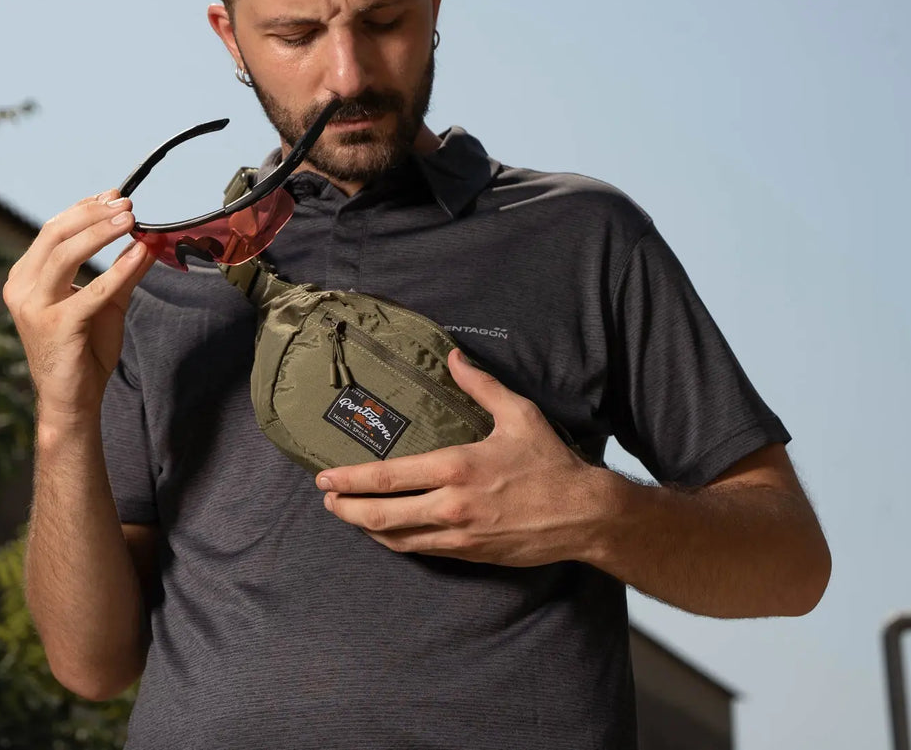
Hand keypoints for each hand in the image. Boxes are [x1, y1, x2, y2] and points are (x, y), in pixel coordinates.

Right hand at [2, 190, 154, 426]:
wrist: (72, 400)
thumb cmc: (83, 350)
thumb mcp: (105, 303)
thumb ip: (122, 271)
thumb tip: (148, 240)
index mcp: (25, 278)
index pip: (52, 230)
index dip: (83, 209)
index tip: (114, 195)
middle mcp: (22, 289)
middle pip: (54, 235)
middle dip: (92, 214)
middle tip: (126, 203)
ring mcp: (34, 308)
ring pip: (64, 255)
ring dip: (100, 233)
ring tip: (130, 220)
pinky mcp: (56, 327)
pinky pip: (89, 291)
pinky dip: (116, 271)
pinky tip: (138, 255)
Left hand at [316, 350, 609, 565]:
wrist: (585, 515)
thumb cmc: (551, 463)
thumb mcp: (519, 414)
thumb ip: (480, 385)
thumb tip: (454, 356)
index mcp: (457, 468)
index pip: (389, 478)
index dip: (350, 480)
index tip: (325, 478)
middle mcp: (451, 505)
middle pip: (381, 516)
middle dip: (346, 509)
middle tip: (326, 500)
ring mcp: (458, 535)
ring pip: (396, 539)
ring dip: (365, 528)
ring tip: (347, 514)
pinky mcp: (470, 554)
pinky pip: (421, 549)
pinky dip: (396, 541)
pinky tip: (386, 531)